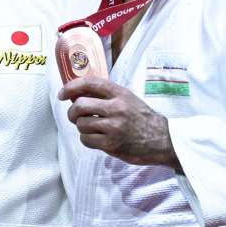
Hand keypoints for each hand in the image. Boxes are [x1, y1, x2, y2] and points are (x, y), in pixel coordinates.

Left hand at [59, 77, 179, 167]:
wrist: (163, 140)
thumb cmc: (142, 119)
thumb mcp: (128, 99)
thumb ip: (106, 95)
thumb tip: (76, 94)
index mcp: (120, 94)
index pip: (90, 83)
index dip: (71, 86)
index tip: (62, 94)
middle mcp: (117, 108)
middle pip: (80, 105)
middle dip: (72, 112)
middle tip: (74, 116)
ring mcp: (114, 127)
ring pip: (81, 124)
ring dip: (81, 127)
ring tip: (91, 129)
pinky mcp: (111, 144)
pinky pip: (86, 140)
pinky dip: (86, 139)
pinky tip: (95, 139)